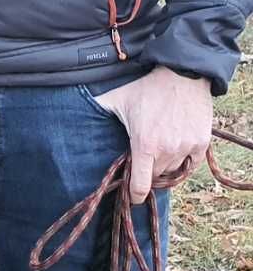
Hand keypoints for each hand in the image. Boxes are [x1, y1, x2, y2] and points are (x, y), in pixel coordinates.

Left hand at [94, 65, 212, 203]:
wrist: (183, 73)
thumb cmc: (148, 87)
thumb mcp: (118, 98)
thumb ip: (97, 108)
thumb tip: (70, 110)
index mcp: (144, 145)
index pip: (140, 187)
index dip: (135, 196)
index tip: (133, 197)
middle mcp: (167, 150)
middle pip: (156, 177)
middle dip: (148, 171)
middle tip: (145, 158)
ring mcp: (186, 147)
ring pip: (173, 170)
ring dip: (166, 165)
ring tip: (160, 149)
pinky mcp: (201, 143)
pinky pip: (191, 164)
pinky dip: (184, 161)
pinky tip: (176, 149)